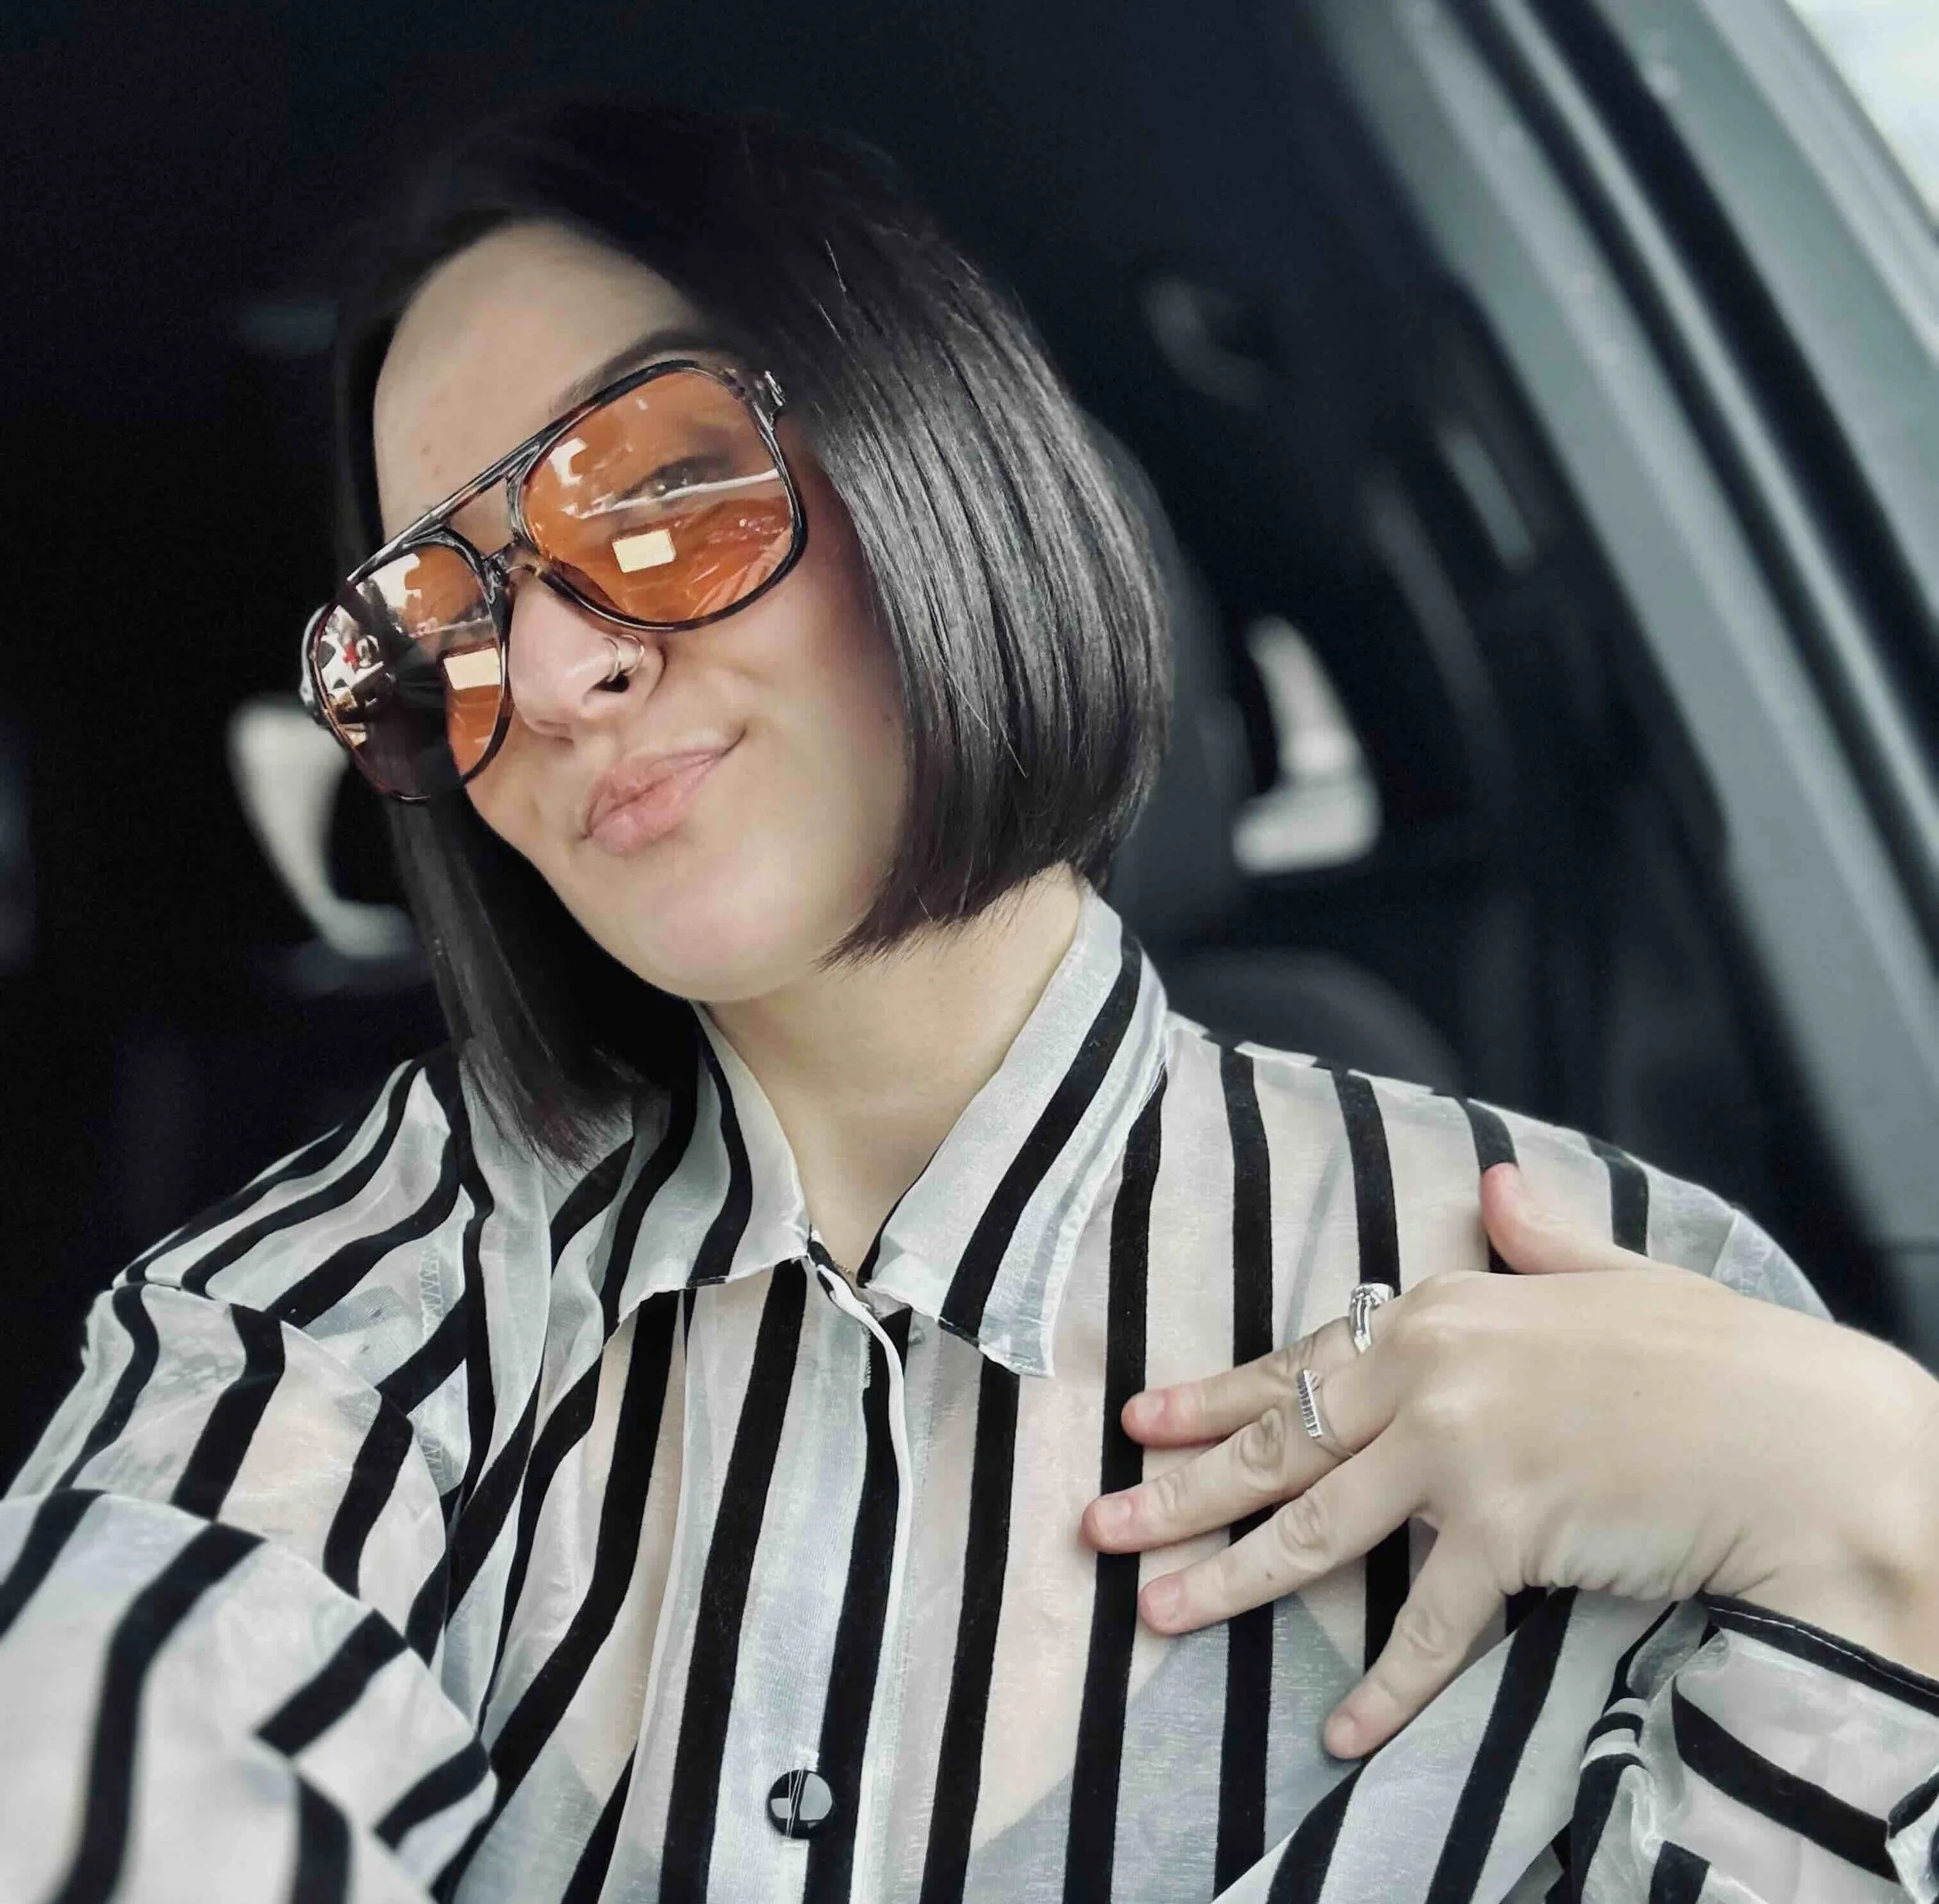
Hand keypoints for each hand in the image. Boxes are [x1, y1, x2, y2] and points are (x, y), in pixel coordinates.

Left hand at [1079, 1165, 1938, 1759]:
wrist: (1792, 1428)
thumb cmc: (1707, 1350)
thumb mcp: (1610, 1274)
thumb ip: (1537, 1238)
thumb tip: (1495, 1184)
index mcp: (1437, 1312)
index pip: (1296, 1364)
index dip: (1212, 1397)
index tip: (1140, 1422)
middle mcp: (1427, 1379)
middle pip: (1278, 1448)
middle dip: (1180, 1491)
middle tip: (1099, 1524)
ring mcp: (1457, 1459)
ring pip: (1315, 1532)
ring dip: (1230, 1580)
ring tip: (1158, 1612)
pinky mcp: (1505, 1537)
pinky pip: (1425, 1625)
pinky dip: (1383, 1686)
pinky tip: (1337, 1731)